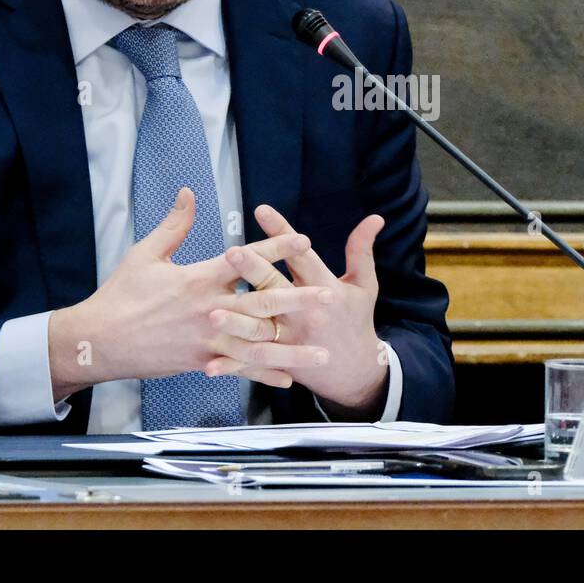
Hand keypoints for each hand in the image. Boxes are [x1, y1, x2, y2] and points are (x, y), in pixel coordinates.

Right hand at [47, 188, 332, 398]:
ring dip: (292, 349)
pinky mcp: (200, 361)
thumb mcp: (145, 254)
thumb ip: (174, 224)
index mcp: (198, 278)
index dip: (276, 248)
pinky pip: (238, 369)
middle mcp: (208, 309)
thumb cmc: (120, 294)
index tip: (303, 240)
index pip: (245, 260)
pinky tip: (287, 379)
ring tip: (322, 353)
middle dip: (298, 300)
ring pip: (257, 345)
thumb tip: (189, 192)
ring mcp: (206, 339)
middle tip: (328, 297)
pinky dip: (263, 375)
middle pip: (261, 303)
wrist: (98, 341)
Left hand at [207, 204, 389, 415]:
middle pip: (275, 288)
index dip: (281, 232)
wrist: (357, 371)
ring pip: (260, 328)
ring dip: (236, 321)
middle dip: (253, 270)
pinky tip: (208, 363)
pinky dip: (231, 364)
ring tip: (212, 309)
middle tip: (231, 252)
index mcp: (325, 289)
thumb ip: (362, 250)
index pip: (300, 255)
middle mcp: (306, 313)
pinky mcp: (280, 361)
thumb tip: (375, 218)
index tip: (261, 211)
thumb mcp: (364, 285)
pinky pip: (252, 362)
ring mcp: (291, 340)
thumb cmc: (356, 320)